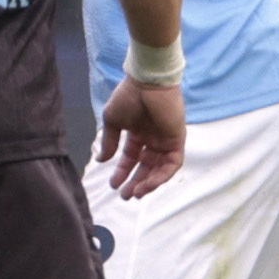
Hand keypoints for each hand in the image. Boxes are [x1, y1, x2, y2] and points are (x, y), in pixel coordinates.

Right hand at [95, 76, 185, 197]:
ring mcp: (165, 140)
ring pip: (159, 169)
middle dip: (135, 182)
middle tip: (125, 196)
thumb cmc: (128, 97)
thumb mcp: (113, 121)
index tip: (113, 185)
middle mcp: (152, 139)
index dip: (122, 172)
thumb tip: (101, 160)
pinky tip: (149, 184)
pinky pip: (172, 164)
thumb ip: (109, 142)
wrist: (147, 83)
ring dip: (148, 183)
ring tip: (136, 193)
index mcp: (137, 133)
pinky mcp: (176, 140)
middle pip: (145, 167)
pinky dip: (162, 176)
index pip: (130, 158)